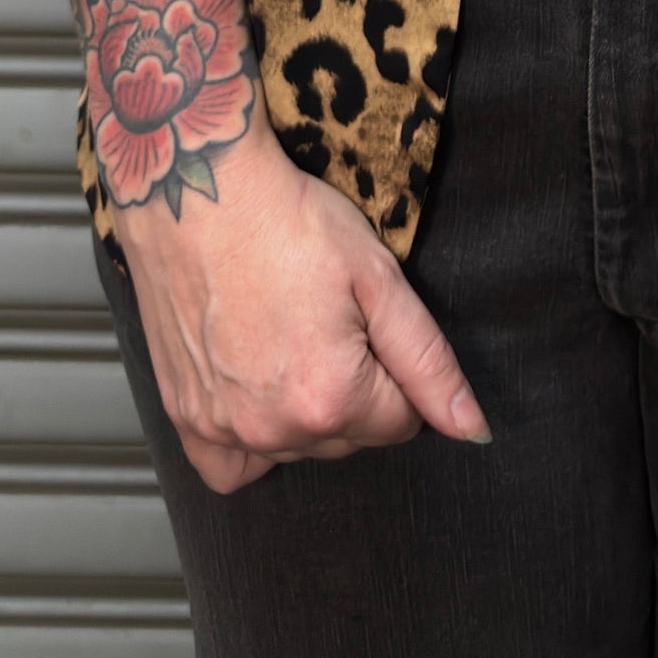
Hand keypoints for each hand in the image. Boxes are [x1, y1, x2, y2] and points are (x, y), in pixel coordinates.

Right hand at [120, 127, 490, 493]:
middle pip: (349, 437)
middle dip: (355, 389)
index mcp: (331, 400)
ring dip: (306, 410)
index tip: (368, 321)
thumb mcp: (379, 278)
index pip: (401, 422)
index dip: (396, 370)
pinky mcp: (184, 417)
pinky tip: (256, 393)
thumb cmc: (288, 221)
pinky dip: (249, 445)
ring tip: (290, 338)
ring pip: (297, 447)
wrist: (196, 189)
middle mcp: (273, 430)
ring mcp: (221, 429)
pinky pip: (228, 468)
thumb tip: (472, 428)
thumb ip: (429, 362)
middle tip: (328, 318)